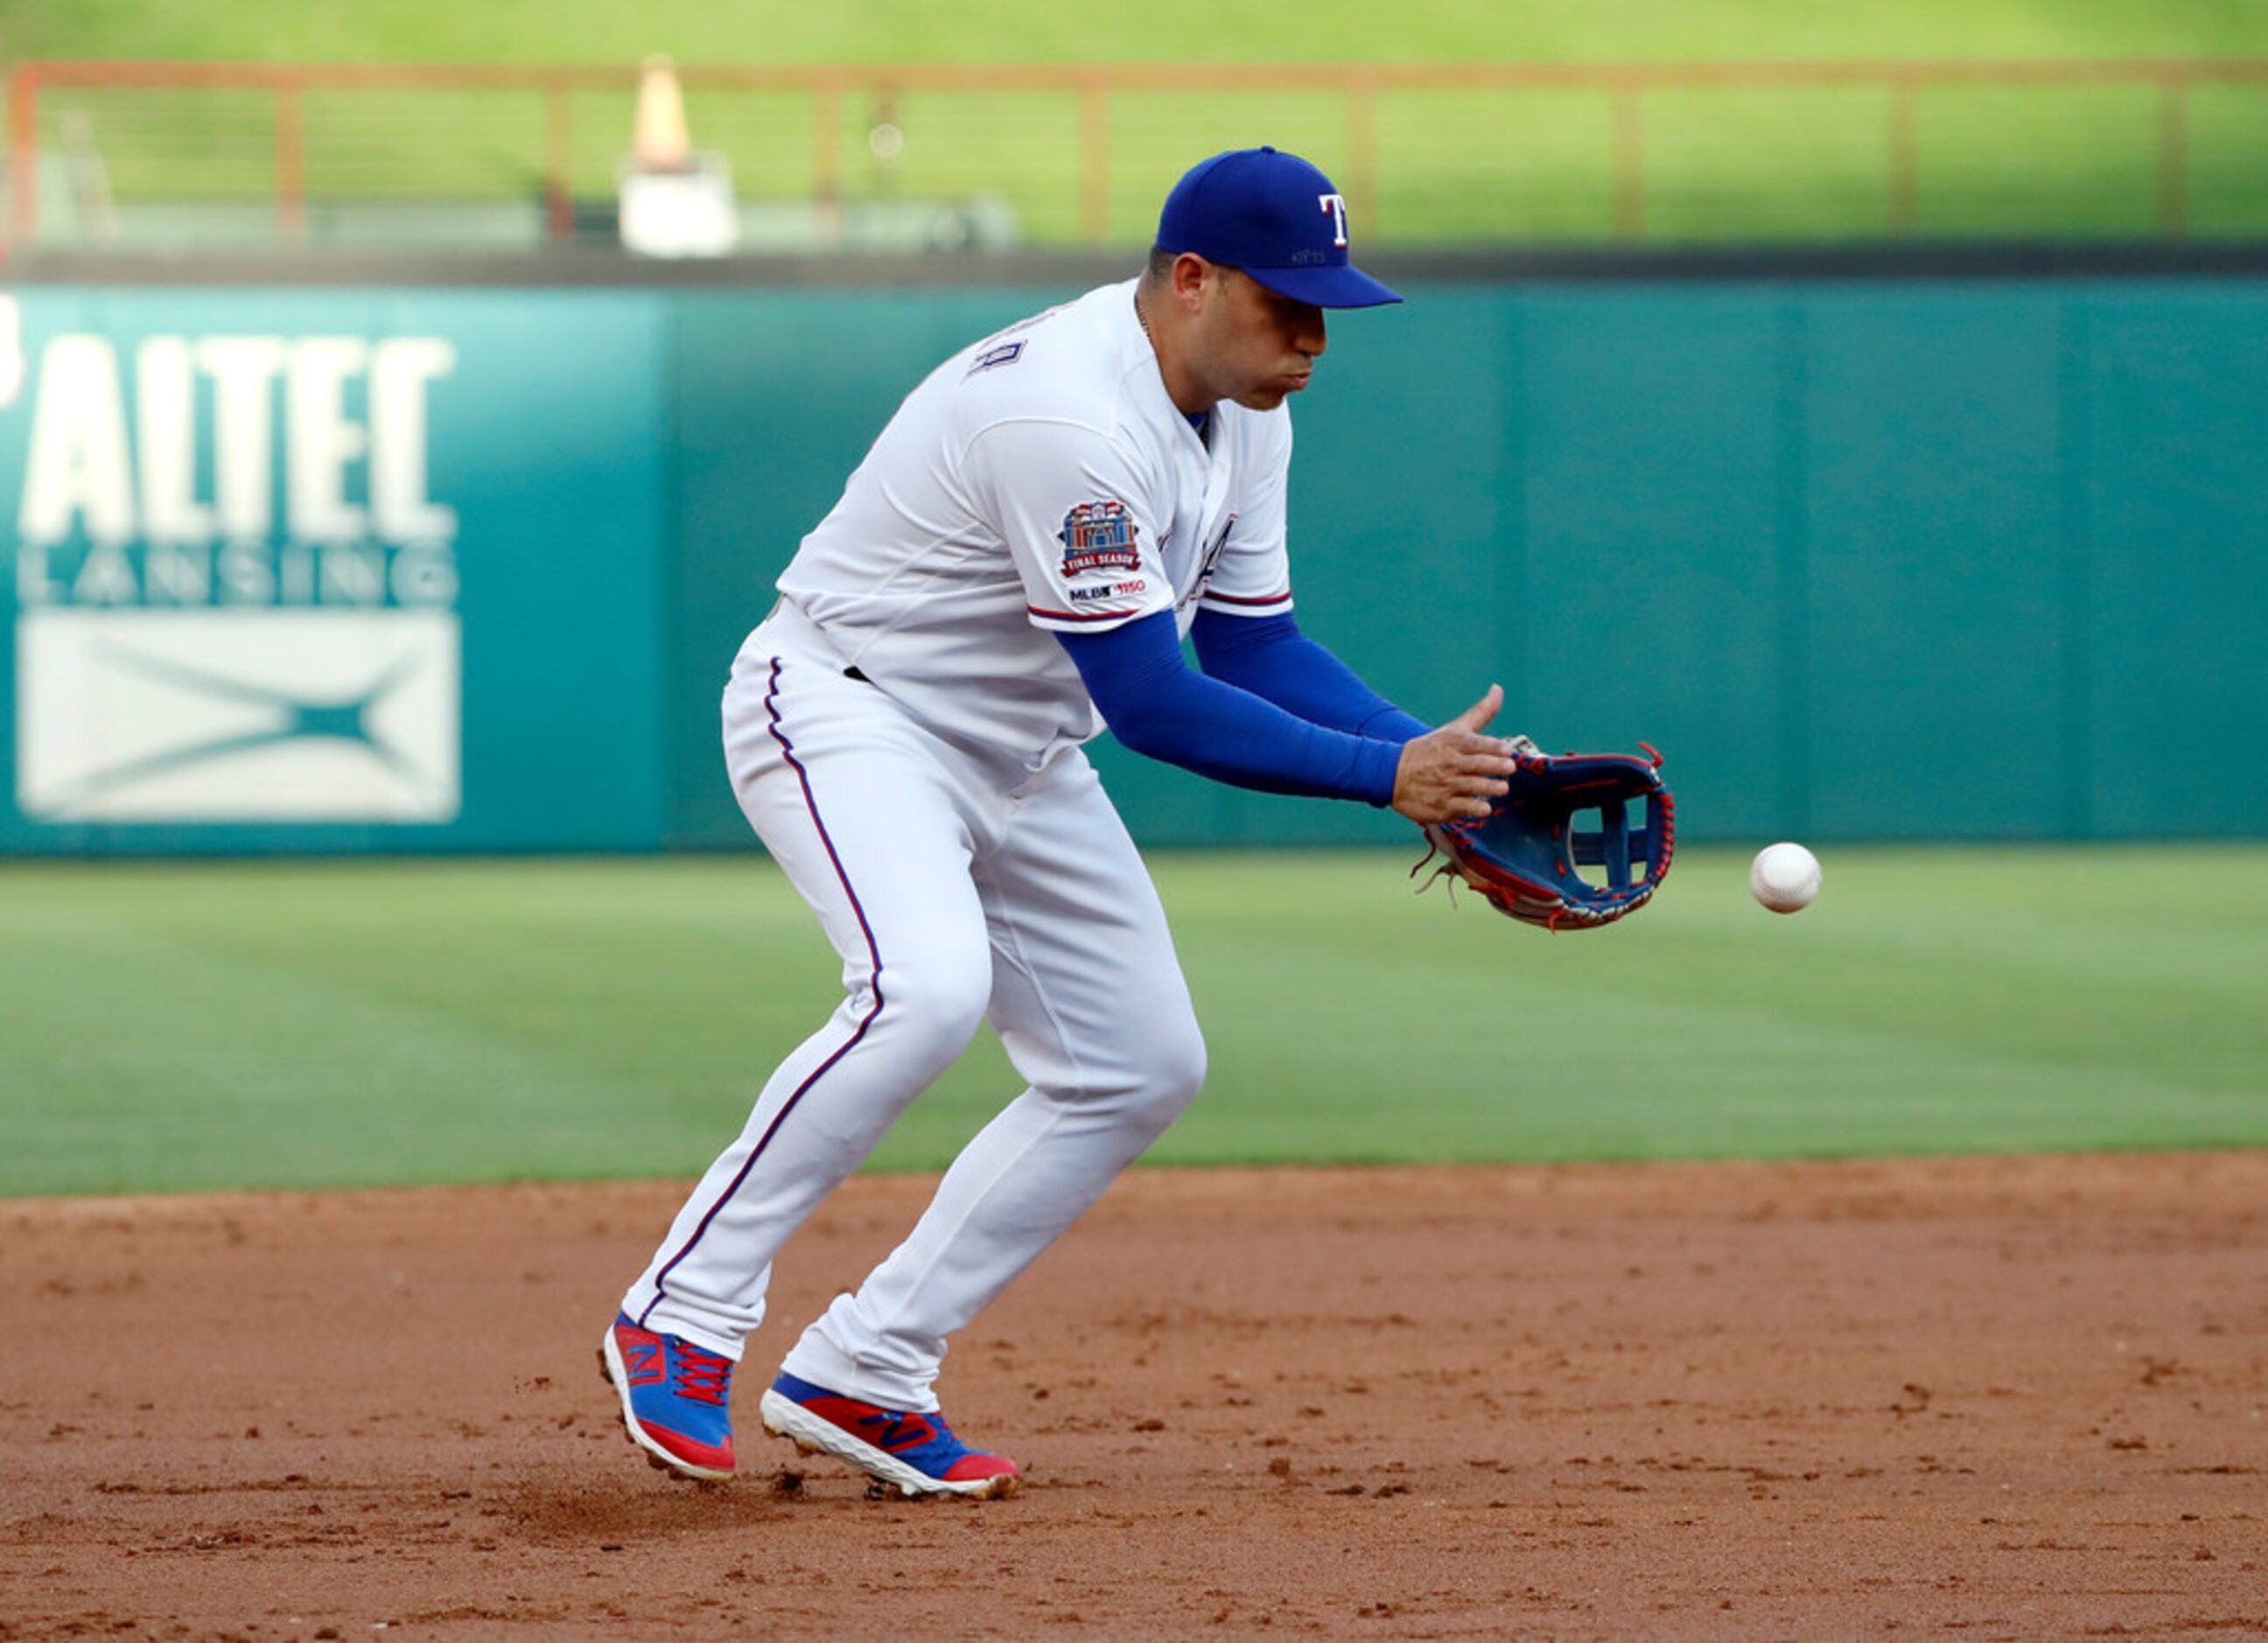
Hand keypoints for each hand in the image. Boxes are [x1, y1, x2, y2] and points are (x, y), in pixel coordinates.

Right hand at [1391, 685, 1528, 824]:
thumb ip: (1480, 713)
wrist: (1391, 775)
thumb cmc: (1429, 751)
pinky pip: (1463, 808)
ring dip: (1491, 787)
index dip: (1496, 747)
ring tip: (1501, 788)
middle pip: (1478, 764)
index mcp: (1453, 743)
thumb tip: (1498, 689)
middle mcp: (1450, 763)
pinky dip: (1476, 808)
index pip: (1479, 743)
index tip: (1506, 750)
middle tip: (1509, 767)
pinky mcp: (1442, 806)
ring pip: (1474, 786)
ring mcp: (1446, 785)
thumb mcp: (1453, 730)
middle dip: (1497, 766)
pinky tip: (1484, 808)